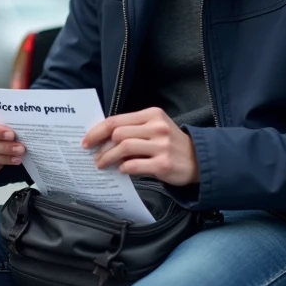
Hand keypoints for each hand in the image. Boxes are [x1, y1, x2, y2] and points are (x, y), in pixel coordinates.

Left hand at [82, 107, 199, 185]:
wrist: (199, 160)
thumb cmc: (171, 144)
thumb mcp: (156, 128)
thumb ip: (133, 129)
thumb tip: (103, 139)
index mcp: (152, 114)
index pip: (117, 120)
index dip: (97, 131)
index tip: (86, 141)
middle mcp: (157, 127)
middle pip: (118, 134)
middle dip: (101, 147)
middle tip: (95, 157)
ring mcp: (161, 146)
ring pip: (124, 148)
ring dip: (108, 158)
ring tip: (102, 165)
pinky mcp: (163, 164)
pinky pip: (134, 165)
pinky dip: (123, 168)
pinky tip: (122, 170)